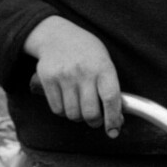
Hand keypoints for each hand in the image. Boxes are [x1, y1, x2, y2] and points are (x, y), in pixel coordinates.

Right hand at [23, 16, 123, 137]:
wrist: (57, 35)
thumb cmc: (86, 52)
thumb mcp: (103, 61)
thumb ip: (109, 86)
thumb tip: (117, 117)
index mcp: (103, 66)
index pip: (111, 98)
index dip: (113, 118)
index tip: (113, 130)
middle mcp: (84, 71)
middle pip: (90, 113)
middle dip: (95, 122)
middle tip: (96, 119)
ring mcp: (64, 75)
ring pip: (73, 114)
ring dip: (78, 117)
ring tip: (80, 106)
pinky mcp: (48, 79)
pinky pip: (57, 110)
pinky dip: (64, 111)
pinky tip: (67, 100)